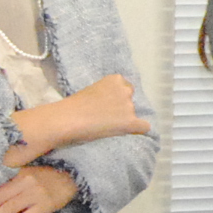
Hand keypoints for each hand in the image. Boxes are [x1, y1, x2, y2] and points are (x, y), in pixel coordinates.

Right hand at [12, 75, 145, 162]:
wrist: (67, 119)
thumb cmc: (72, 106)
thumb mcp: (91, 91)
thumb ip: (104, 94)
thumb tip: (109, 105)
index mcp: (115, 79)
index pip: (125, 86)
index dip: (117, 97)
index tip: (108, 104)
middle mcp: (125, 90)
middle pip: (131, 98)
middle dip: (123, 106)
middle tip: (108, 116)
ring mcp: (128, 106)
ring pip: (134, 114)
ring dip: (125, 119)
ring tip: (108, 126)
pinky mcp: (129, 122)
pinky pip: (144, 127)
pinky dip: (138, 130)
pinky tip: (131, 133)